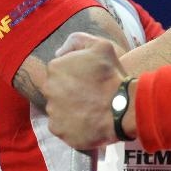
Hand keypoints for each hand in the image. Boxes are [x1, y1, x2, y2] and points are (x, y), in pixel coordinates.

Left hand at [43, 32, 125, 149]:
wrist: (122, 107)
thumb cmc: (112, 75)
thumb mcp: (101, 45)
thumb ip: (77, 40)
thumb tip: (59, 51)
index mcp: (55, 67)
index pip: (59, 70)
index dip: (75, 75)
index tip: (89, 79)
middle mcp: (48, 89)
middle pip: (57, 90)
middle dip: (70, 91)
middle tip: (90, 94)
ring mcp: (52, 111)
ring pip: (59, 108)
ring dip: (71, 108)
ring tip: (91, 109)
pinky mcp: (58, 130)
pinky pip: (62, 126)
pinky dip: (72, 124)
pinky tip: (88, 121)